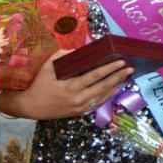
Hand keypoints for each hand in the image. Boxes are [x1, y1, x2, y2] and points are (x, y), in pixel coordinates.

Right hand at [8, 49, 133, 119]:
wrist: (32, 106)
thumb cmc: (39, 84)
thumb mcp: (47, 67)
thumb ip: (62, 56)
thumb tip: (77, 50)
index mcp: (71, 86)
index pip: (95, 76)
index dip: (109, 68)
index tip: (121, 62)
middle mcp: (78, 98)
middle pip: (104, 86)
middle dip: (118, 77)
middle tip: (130, 69)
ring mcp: (80, 107)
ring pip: (103, 96)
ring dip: (115, 86)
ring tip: (125, 77)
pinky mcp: (79, 112)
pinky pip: (97, 103)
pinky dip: (107, 95)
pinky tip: (114, 88)